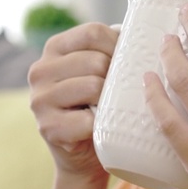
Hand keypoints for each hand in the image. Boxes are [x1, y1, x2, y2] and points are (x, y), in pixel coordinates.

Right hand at [28, 23, 118, 183]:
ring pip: (93, 87)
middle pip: (95, 61)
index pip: (93, 32)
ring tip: (111, 109)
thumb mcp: (99, 71)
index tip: (129, 63)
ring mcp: (39, 99)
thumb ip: (110, 50)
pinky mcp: (47, 127)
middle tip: (121, 93)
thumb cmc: (99, 106)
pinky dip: (100, 125)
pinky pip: (88, 119)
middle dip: (116, 77)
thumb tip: (148, 33)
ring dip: (110, 102)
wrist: (84, 156)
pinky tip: (99, 127)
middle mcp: (39, 70)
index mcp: (54, 48)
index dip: (118, 46)